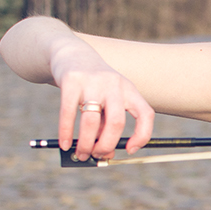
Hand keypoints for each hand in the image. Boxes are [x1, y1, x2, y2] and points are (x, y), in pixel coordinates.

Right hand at [51, 41, 154, 160]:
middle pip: (116, 122)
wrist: (72, 54)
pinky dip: (66, 133)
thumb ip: (107, 125)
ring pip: (92, 121)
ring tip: (81, 153)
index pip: (146, 114)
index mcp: (129, 90)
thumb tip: (105, 153)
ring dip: (86, 143)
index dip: (142, 135)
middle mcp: (115, 85)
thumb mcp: (107, 101)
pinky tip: (65, 144)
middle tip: (97, 155)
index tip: (129, 150)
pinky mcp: (71, 81)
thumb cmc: (94, 86)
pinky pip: (68, 113)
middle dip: (106, 145)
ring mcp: (93, 82)